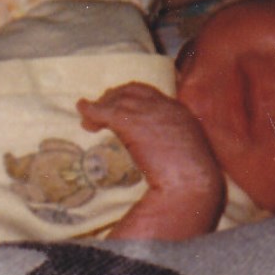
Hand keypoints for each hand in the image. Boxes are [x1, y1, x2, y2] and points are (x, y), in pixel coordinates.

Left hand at [78, 83, 223, 241]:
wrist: (191, 183)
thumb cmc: (191, 180)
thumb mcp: (185, 155)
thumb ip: (170, 144)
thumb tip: (154, 151)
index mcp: (179, 113)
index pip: (151, 95)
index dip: (132, 99)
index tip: (120, 107)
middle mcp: (163, 106)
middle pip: (132, 91)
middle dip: (114, 98)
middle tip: (101, 111)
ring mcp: (146, 111)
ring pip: (116, 99)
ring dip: (101, 107)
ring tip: (89, 121)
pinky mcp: (130, 121)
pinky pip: (103, 110)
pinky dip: (90, 111)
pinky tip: (83, 116)